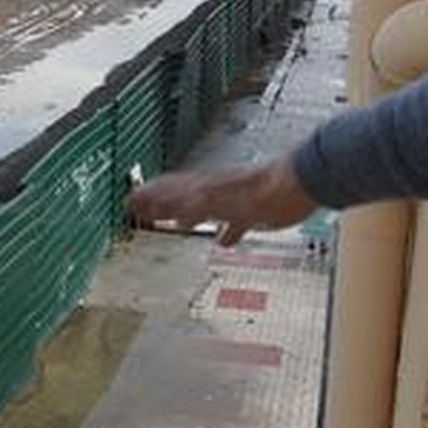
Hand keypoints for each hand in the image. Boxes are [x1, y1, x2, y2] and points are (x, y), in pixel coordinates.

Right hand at [126, 154, 317, 245]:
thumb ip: (188, 204)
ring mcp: (233, 200)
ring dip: (187, 216)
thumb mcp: (217, 200)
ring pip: (203, 208)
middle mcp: (213, 191)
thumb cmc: (261, 192)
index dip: (146, 198)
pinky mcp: (254, 211)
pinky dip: (224, 232)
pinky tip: (224, 242)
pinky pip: (232, 222)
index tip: (128, 204)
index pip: (165, 190)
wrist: (300, 185)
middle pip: (179, 197)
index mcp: (201, 188)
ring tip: (176, 224)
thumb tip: (161, 206)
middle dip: (159, 205)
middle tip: (142, 212)